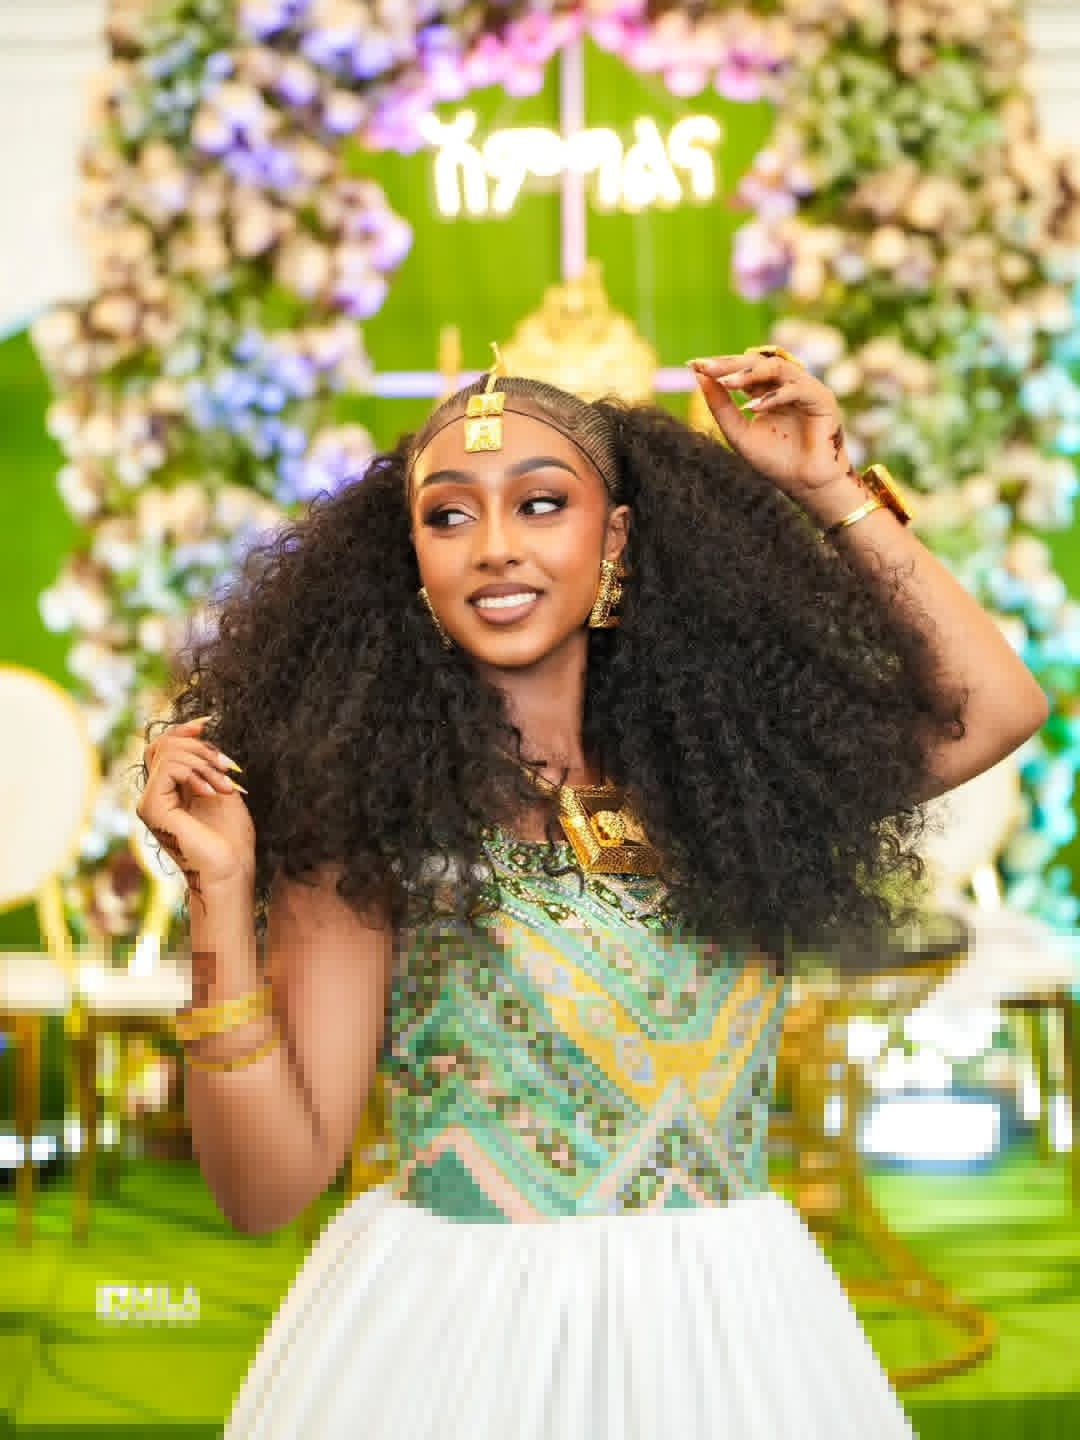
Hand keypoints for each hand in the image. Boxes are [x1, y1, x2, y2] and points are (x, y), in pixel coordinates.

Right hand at [136, 717, 254, 904]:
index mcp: (170, 790)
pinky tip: (212, 792)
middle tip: (230, 768)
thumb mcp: (223, 788)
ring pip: (168, 752)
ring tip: (226, 786)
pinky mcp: (151, 808)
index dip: (181, 730)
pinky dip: (195, 773)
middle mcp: (155, 795)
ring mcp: (150, 802)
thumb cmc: (232, 838)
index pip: (163, 746)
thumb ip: (207, 763)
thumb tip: (199, 729)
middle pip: (164, 744)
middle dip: (202, 748)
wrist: (230, 870)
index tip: (206, 724)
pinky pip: (168, 769)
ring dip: (204, 763)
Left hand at [689, 349, 854, 497]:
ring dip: (750, 374)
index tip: (694, 365)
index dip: (720, 366)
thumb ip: (721, 407)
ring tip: (727, 382)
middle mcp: (786, 384)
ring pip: (777, 367)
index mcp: (767, 389)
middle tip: (707, 367)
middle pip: (757, 362)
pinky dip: (773, 397)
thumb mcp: (739, 433)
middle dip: (731, 364)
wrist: (803, 485)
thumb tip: (699, 377)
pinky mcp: (822, 398)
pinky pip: (796, 389)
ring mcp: (805, 388)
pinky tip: (753, 407)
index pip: (742, 368)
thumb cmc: (774, 461)